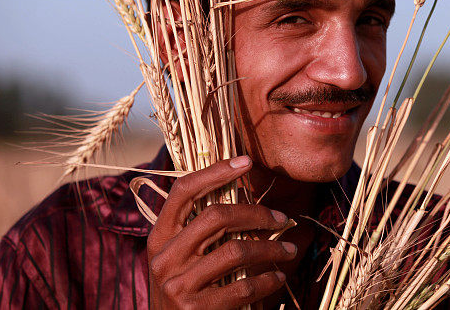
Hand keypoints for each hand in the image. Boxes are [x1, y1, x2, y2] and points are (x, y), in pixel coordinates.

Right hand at [147, 156, 296, 309]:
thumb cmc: (183, 288)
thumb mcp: (178, 256)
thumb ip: (198, 230)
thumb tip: (241, 193)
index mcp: (159, 236)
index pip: (184, 191)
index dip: (215, 171)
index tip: (246, 161)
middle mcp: (164, 258)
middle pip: (216, 216)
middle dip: (257, 213)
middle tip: (283, 219)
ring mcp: (178, 285)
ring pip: (236, 251)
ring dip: (272, 248)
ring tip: (289, 249)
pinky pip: (244, 287)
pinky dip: (267, 279)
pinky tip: (277, 276)